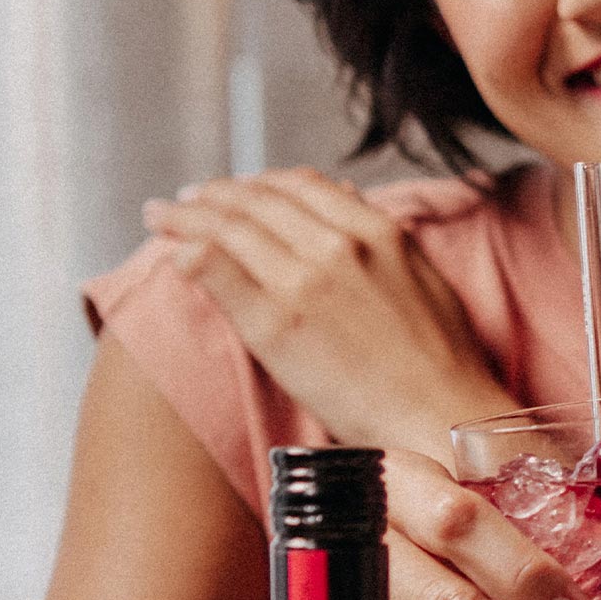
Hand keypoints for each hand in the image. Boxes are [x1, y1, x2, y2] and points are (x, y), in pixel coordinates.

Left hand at [145, 168, 509, 451]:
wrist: (436, 416)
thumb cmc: (439, 361)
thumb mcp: (421, 277)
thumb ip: (379, 237)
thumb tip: (345, 199)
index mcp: (376, 231)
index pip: (301, 186)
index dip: (260, 183)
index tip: (238, 189)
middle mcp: (336, 245)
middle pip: (256, 201)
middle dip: (212, 194)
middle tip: (184, 199)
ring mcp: (302, 281)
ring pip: (227, 228)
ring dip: (185, 216)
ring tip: (161, 217)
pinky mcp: (274, 324)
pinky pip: (216, 271)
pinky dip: (189, 252)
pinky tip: (174, 252)